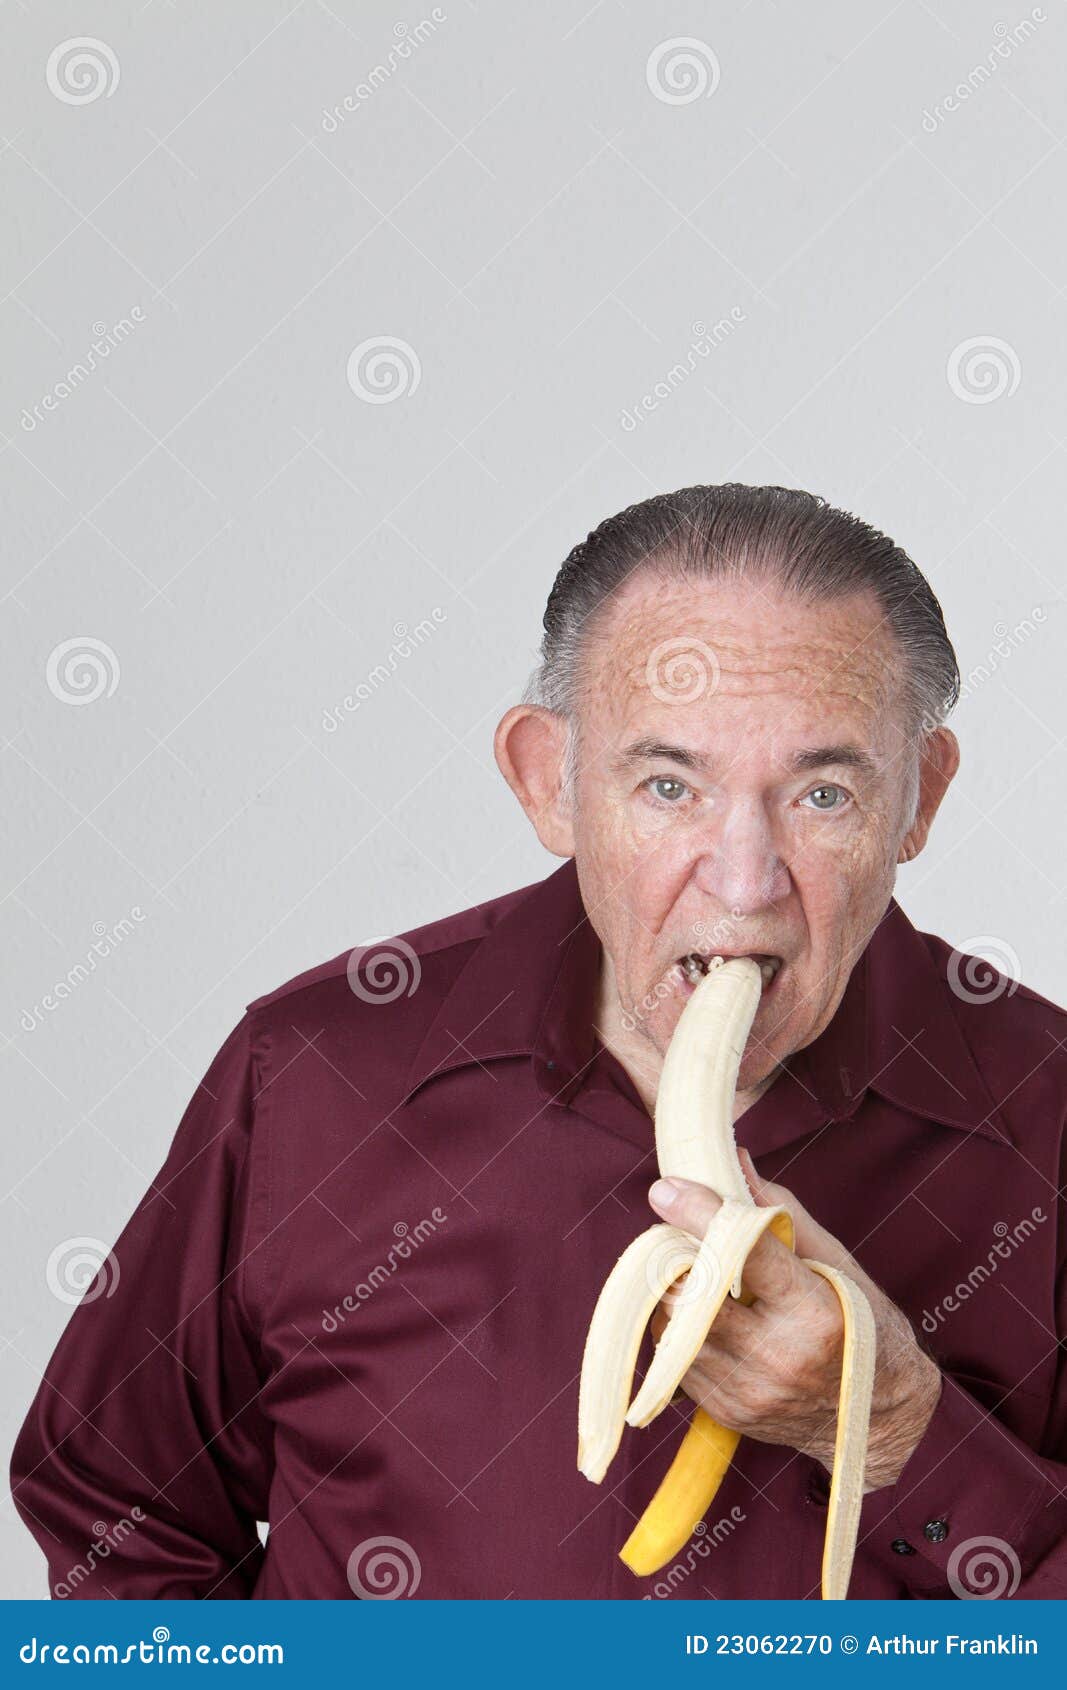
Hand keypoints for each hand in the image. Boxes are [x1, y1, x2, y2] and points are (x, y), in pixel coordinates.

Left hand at [647, 1150, 942, 1492]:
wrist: (880, 1418)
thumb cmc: (861, 1323)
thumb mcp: (837, 1262)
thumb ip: (780, 1212)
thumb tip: (733, 1163)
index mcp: (814, 1312)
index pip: (744, 1254)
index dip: (699, 1215)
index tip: (666, 1189)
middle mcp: (779, 1357)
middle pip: (692, 1296)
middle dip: (675, 1258)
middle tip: (678, 1236)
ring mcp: (749, 1392)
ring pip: (672, 1328)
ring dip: (672, 1293)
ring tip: (694, 1275)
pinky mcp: (727, 1412)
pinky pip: (675, 1360)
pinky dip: (679, 1329)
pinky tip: (705, 1316)